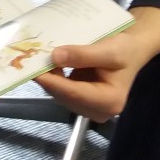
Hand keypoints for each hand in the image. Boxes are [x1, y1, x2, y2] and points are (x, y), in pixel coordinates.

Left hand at [39, 6, 159, 122]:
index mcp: (110, 101)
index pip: (75, 94)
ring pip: (60, 94)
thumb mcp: (109, 49)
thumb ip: (83, 55)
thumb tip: (55, 57)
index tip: (34, 71)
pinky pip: (61, 89)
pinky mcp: (80, 99)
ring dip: (47, 77)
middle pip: (64, 96)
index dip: (52, 82)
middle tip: (29, 60)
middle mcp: (98, 110)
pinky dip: (52, 76)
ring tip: (34, 59)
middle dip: (47, 79)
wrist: (131, 50)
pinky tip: (45, 63)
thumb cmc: (125, 50)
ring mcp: (87, 107)